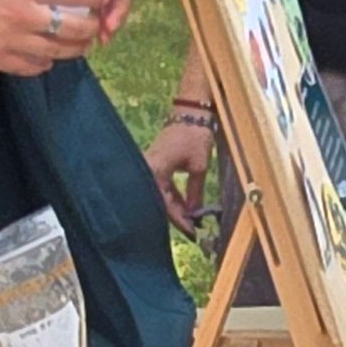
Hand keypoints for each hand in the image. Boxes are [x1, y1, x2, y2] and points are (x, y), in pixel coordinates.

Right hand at [0, 0, 111, 73]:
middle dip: (89, 26)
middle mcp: (20, 15)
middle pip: (72, 28)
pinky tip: (46, 57)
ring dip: (73, 49)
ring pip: (57, 52)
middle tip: (92, 23)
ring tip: (79, 44)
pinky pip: (31, 68)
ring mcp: (8, 41)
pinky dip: (44, 64)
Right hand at [149, 109, 217, 231]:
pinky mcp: (154, 166)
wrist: (190, 113)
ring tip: (191, 221)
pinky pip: (161, 187)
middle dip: (176, 217)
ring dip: (175, 208)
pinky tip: (185, 207)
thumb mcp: (199, 166)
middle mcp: (146, 170)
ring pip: (160, 196)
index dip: (179, 220)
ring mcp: (149, 167)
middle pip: (159, 202)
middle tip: (192, 231)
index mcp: (154, 170)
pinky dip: (173, 198)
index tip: (193, 232)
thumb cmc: (194, 136)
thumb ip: (195, 192)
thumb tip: (195, 214)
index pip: (164, 204)